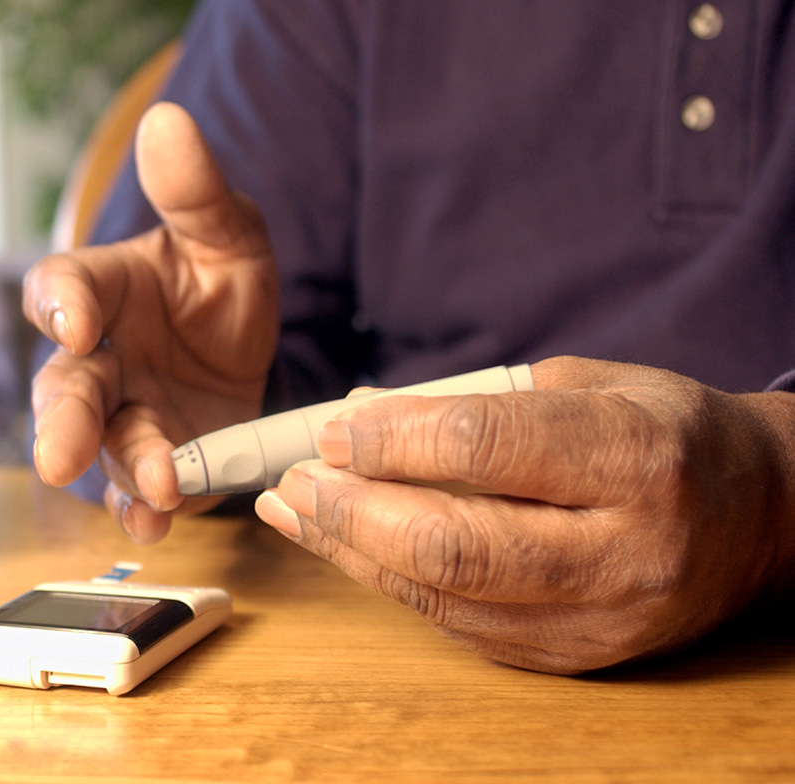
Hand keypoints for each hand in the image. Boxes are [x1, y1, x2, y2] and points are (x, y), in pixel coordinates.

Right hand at [24, 102, 278, 542]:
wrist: (245, 349)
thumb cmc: (218, 281)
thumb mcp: (227, 232)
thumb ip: (195, 191)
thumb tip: (167, 120)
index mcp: (103, 290)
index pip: (60, 288)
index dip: (60, 304)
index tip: (76, 320)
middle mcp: (99, 357)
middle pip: (65, 386)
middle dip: (64, 421)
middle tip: (58, 456)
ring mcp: (122, 415)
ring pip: (104, 446)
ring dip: (122, 469)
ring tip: (151, 490)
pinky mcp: (152, 462)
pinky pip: (137, 490)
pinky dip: (143, 509)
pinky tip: (156, 524)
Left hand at [255, 356, 794, 673]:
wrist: (756, 521)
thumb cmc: (661, 434)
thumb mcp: (587, 384)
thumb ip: (475, 400)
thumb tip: (360, 415)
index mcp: (636, 458)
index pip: (487, 447)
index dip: (393, 440)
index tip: (334, 430)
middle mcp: (624, 552)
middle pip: (454, 544)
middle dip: (353, 513)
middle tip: (293, 481)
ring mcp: (599, 620)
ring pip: (444, 595)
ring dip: (352, 552)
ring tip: (296, 512)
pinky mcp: (572, 658)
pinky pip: (456, 623)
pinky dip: (392, 581)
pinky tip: (351, 546)